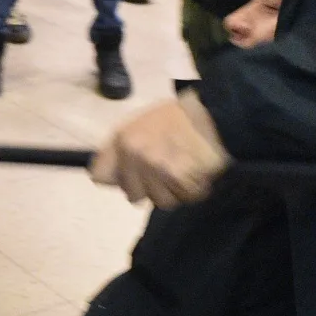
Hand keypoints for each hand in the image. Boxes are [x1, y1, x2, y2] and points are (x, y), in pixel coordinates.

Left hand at [90, 90, 228, 207]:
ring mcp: (156, 167)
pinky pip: (184, 199)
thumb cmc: (179, 119)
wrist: (215, 114)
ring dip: (175, 191)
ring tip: (186, 169)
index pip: (100, 175)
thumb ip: (125, 149)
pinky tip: (198, 172)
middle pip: (133, 196)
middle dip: (151, 189)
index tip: (131, 178)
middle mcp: (134, 154)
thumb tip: (112, 177)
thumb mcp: (142, 125)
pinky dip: (194, 191)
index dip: (117, 179)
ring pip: (160, 202)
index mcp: (122, 138)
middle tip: (168, 171)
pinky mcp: (179, 178)